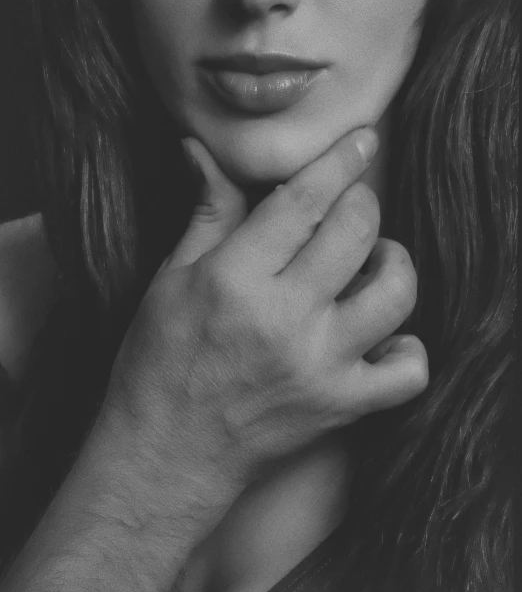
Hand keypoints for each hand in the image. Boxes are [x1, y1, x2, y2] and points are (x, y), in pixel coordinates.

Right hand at [106, 128, 427, 507]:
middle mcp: (284, 318)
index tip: (363, 138)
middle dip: (362, 202)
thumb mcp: (171, 278)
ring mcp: (320, 365)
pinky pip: (408, 371)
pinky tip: (382, 334)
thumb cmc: (160, 363)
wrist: (166, 453)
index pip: (304, 200)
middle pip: (357, 231)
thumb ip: (207, 212)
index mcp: (236, 278)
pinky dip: (407, 346)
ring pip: (395, 292)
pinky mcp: (341, 405)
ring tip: (375, 261)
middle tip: (348, 206)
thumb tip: (200, 149)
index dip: (340, 161)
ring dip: (393, 262)